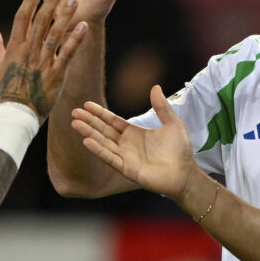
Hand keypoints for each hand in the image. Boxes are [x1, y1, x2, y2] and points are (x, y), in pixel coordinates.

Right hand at [0, 0, 88, 116]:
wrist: (17, 115)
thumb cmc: (6, 91)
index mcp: (15, 48)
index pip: (22, 19)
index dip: (29, 2)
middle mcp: (29, 52)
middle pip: (40, 22)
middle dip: (50, 3)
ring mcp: (43, 62)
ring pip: (55, 34)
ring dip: (65, 16)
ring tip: (74, 0)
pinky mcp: (56, 74)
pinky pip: (67, 53)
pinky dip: (76, 39)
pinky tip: (84, 26)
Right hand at [72, 87, 197, 199]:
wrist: (185, 173)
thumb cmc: (180, 151)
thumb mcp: (172, 123)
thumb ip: (161, 107)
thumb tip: (155, 87)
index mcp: (135, 133)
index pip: (112, 121)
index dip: (99, 113)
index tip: (86, 104)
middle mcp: (126, 145)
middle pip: (103, 130)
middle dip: (89, 121)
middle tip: (74, 112)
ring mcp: (125, 157)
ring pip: (103, 143)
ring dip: (89, 133)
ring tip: (75, 124)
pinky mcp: (127, 169)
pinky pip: (110, 158)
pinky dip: (99, 150)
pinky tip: (87, 141)